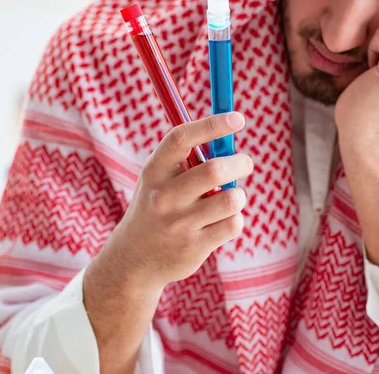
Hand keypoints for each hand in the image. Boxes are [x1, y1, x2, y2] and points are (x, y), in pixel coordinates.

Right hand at [88, 112, 252, 293]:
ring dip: (238, 194)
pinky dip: (235, 218)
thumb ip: (190, 159)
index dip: (212, 125)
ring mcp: (179, 224)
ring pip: (231, 199)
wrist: (133, 260)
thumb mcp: (161, 179)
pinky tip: (219, 222)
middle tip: (245, 162)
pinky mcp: (195, 247)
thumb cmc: (158, 207)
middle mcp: (164, 197)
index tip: (238, 118)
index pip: (181, 139)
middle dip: (240, 163)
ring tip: (229, 197)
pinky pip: (233, 223)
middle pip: (214, 170)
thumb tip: (230, 135)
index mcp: (154, 171)